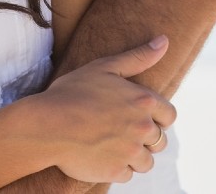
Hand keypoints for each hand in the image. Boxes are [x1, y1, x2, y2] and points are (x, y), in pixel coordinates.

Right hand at [35, 35, 175, 183]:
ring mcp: (130, 151)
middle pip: (160, 142)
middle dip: (145, 139)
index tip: (140, 118)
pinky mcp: (115, 171)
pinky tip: (101, 157)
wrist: (46, 124)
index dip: (157, 118)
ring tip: (112, 147)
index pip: (169, 116)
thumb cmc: (73, 92)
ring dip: (133, 157)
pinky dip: (116, 169)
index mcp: (144, 101)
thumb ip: (138, 57)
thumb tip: (164, 40)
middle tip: (121, 133)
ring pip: (146, 162)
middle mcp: (142, 127)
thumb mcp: (105, 67)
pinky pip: (126, 175)